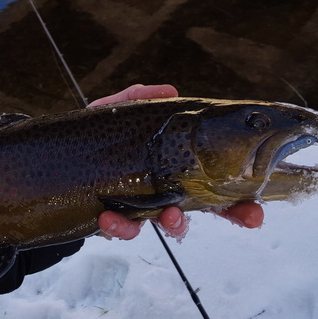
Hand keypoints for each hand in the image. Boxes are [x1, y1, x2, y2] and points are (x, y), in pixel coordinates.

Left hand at [90, 84, 264, 239]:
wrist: (60, 160)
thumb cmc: (98, 136)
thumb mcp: (117, 111)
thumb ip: (140, 98)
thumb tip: (169, 89)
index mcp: (175, 167)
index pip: (216, 184)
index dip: (239, 200)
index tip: (257, 209)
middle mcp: (166, 191)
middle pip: (208, 209)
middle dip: (230, 215)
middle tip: (247, 218)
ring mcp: (143, 208)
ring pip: (168, 224)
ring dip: (173, 223)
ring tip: (168, 215)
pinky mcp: (115, 220)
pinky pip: (121, 229)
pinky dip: (118, 225)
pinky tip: (108, 217)